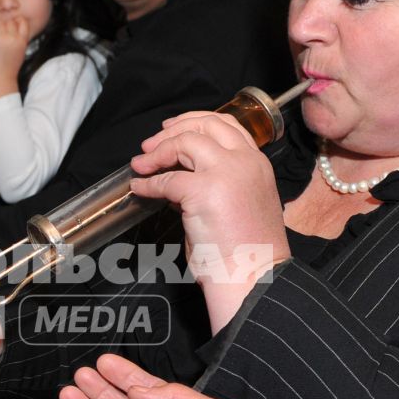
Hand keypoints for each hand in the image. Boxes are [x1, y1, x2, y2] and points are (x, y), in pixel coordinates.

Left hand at [0, 16, 31, 99]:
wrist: (0, 77)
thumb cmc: (10, 66)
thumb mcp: (22, 51)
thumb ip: (21, 38)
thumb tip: (16, 23)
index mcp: (22, 41)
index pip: (23, 21)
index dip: (18, 20)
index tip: (15, 24)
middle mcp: (12, 38)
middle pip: (10, 21)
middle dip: (6, 25)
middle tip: (3, 34)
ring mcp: (0, 39)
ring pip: (0, 23)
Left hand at [130, 111, 291, 331]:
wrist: (255, 276)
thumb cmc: (248, 251)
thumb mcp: (237, 204)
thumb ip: (214, 184)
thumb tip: (178, 179)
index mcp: (257, 164)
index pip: (227, 125)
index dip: (196, 121)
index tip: (173, 129)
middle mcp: (245, 162)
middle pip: (206, 124)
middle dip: (173, 129)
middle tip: (151, 144)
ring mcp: (226, 173)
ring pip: (186, 142)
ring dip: (158, 150)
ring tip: (141, 164)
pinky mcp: (204, 191)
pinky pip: (167, 179)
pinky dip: (149, 183)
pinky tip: (140, 189)